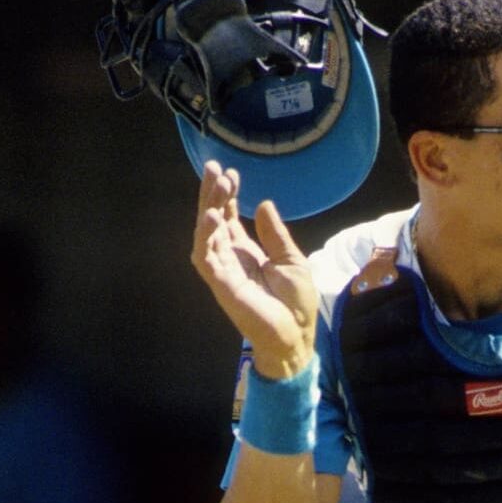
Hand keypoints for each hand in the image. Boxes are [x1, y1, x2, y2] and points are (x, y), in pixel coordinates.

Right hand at [190, 161, 318, 378]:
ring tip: (216, 184)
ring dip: (208, 207)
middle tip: (214, 167)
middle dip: (212, 194)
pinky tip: (210, 216)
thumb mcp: (291, 260)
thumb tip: (263, 203)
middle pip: (214, 220)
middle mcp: (230, 258)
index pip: (229, 218)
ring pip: (206, 234)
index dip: (227, 196)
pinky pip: (206, 258)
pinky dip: (205, 237)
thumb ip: (275, 234)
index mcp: (246, 252)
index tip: (231, 173)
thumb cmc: (295, 303)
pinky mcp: (221, 284)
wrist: (296, 335)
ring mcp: (223, 271)